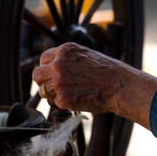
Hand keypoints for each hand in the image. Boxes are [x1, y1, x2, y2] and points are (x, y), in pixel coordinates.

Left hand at [32, 42, 156, 128]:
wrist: (119, 85)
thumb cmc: (108, 72)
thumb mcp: (86, 55)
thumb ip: (68, 58)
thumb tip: (54, 66)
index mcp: (64, 51)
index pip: (43, 59)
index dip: (47, 68)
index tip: (52, 75)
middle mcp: (58, 64)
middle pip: (37, 75)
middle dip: (44, 82)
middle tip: (55, 87)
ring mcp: (58, 81)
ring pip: (43, 91)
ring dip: (53, 94)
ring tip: (70, 94)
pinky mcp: (62, 98)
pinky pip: (55, 103)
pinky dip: (64, 104)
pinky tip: (77, 100)